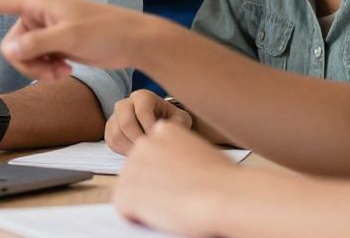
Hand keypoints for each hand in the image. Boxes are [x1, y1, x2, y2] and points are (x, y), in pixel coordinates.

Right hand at [0, 0, 155, 79]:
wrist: (132, 41)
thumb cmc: (105, 31)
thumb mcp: (69, 38)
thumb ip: (36, 44)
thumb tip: (8, 50)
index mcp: (37, 2)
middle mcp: (37, 13)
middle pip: (10, 43)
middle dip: (26, 62)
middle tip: (52, 69)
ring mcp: (45, 29)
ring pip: (22, 55)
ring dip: (38, 68)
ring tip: (62, 70)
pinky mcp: (54, 42)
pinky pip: (35, 60)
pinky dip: (46, 69)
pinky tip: (66, 68)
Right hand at [106, 90, 191, 154]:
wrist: (159, 123)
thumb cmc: (170, 120)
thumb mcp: (179, 118)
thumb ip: (178, 123)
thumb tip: (172, 132)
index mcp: (143, 97)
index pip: (142, 110)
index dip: (150, 127)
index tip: (158, 138)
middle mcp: (125, 103)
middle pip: (125, 122)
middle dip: (139, 139)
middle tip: (150, 150)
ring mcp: (115, 116)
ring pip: (116, 133)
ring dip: (131, 147)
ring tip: (144, 154)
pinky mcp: (110, 129)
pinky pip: (111, 142)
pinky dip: (123, 151)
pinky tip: (136, 154)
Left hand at [113, 121, 236, 234]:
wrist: (225, 195)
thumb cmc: (225, 180)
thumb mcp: (202, 152)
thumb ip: (182, 154)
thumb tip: (177, 170)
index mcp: (164, 130)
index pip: (152, 153)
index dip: (166, 173)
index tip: (182, 182)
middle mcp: (143, 143)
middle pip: (139, 171)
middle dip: (153, 186)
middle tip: (178, 197)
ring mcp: (132, 166)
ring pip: (131, 190)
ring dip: (147, 202)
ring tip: (174, 206)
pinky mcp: (125, 191)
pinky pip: (124, 209)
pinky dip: (138, 218)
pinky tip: (162, 216)